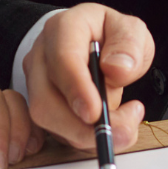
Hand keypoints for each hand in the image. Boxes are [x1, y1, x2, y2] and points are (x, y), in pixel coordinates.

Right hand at [23, 3, 151, 151]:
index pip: (62, 58)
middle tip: (123, 132)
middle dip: (82, 128)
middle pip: (46, 100)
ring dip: (87, 135)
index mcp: (64, 28)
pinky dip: (84, 140)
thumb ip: (129, 45)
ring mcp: (36, 83)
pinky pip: (55, 132)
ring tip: (124, 127)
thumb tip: (117, 69)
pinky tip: (107, 131)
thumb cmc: (110, 37)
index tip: (95, 112)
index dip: (77, 88)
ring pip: (48, 121)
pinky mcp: (40, 106)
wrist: (94, 44)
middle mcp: (42, 56)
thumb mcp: (131, 30)